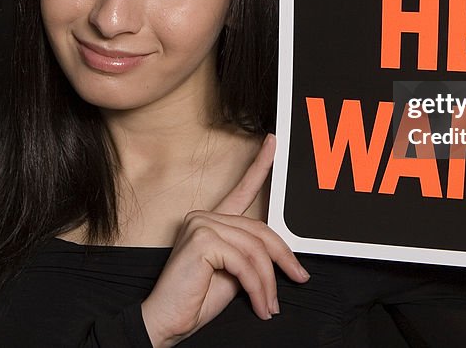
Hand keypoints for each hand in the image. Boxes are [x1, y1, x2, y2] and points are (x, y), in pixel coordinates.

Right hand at [140, 134, 310, 346]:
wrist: (167, 323)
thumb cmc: (196, 301)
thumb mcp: (233, 274)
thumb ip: (250, 256)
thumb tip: (280, 257)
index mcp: (212, 221)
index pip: (241, 189)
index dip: (260, 165)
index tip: (273, 143)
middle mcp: (204, 216)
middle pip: (260, 231)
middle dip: (283, 259)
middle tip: (298, 279)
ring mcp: (202, 224)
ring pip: (256, 251)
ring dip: (268, 283)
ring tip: (269, 305)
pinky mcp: (203, 239)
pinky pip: (245, 263)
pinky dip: (257, 287)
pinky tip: (258, 303)